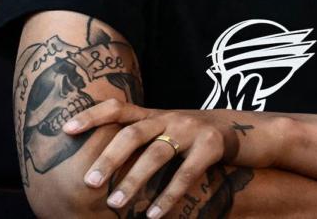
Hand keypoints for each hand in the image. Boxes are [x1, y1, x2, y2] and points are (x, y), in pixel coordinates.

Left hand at [61, 100, 279, 216]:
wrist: (250, 130)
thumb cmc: (198, 137)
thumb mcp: (170, 130)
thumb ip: (143, 138)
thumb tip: (103, 162)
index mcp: (154, 113)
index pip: (117, 108)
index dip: (92, 115)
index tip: (66, 129)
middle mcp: (169, 117)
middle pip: (132, 134)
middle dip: (108, 158)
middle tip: (89, 182)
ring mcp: (191, 129)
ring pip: (156, 154)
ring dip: (133, 181)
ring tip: (114, 203)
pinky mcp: (212, 145)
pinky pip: (186, 173)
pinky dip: (168, 196)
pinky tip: (153, 214)